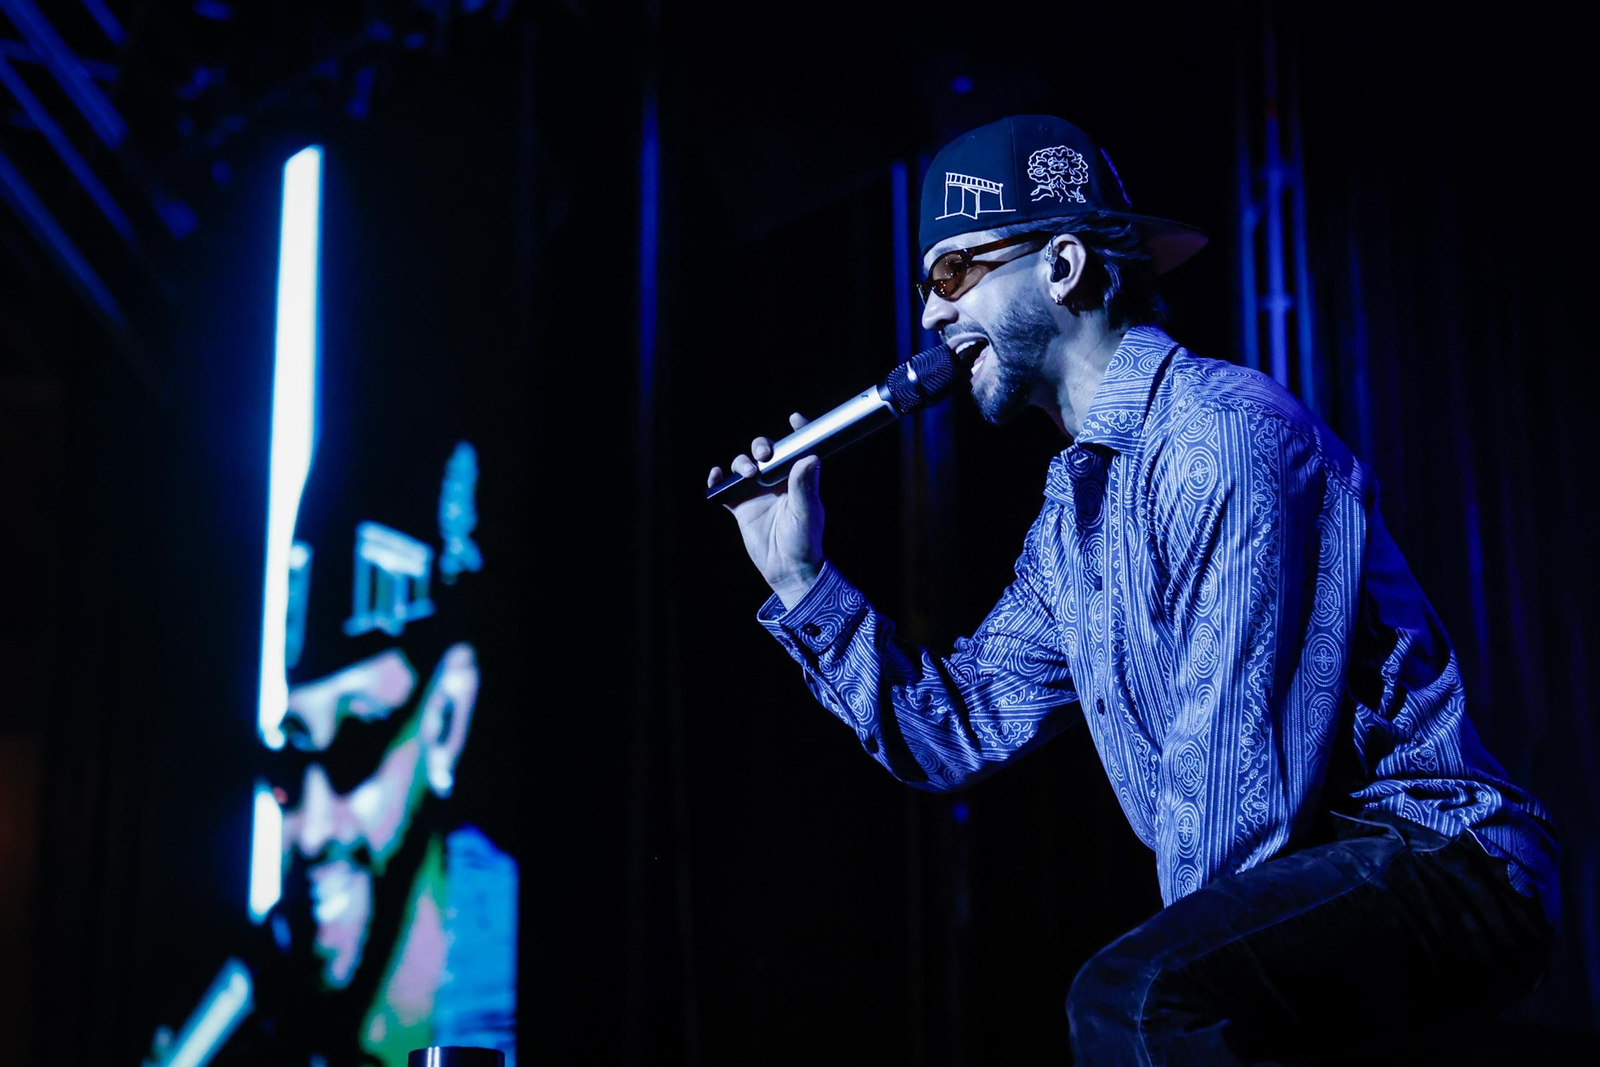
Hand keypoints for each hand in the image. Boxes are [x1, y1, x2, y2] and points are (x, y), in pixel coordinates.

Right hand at [707, 412, 824, 608]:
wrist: (787, 568)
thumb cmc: (804, 540)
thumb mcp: (807, 511)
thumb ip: (804, 485)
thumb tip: (811, 457)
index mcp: (797, 478)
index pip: (797, 448)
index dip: (797, 431)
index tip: (795, 418)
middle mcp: (776, 481)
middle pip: (764, 452)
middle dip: (761, 445)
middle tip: (763, 453)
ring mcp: (757, 492)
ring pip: (743, 466)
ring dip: (741, 463)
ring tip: (747, 473)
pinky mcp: (740, 506)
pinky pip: (725, 489)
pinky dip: (718, 480)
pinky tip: (716, 476)